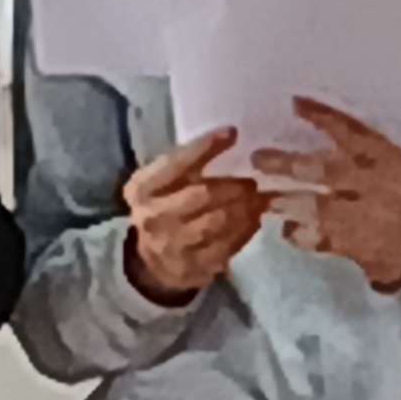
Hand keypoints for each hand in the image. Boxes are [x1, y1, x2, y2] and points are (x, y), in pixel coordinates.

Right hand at [123, 124, 266, 303]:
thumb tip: (231, 133)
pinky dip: (246, 229)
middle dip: (233, 186)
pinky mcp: (194, 266)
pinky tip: (254, 217)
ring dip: (245, 208)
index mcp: (142, 189)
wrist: (152, 258)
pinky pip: (228, 245)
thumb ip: (189, 159)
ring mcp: (172, 245)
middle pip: (202, 195)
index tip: (232, 133)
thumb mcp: (164, 181)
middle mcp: (153, 217)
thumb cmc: (164, 205)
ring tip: (259, 198)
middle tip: (252, 182)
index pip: (175, 164)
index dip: (204, 146)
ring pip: (218, 222)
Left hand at [257, 98, 400, 291]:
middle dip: (288, 164)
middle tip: (258, 158)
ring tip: (265, 198)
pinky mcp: (355, 246)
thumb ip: (354, 145)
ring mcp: (366, 217)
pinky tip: (288, 229)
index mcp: (387, 158)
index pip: (353, 132)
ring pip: (318, 207)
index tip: (295, 104)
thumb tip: (302, 114)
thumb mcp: (388, 162)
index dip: (323, 117)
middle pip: (326, 171)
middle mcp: (377, 184)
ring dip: (287, 202)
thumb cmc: (394, 193)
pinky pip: (319, 239)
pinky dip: (299, 235)